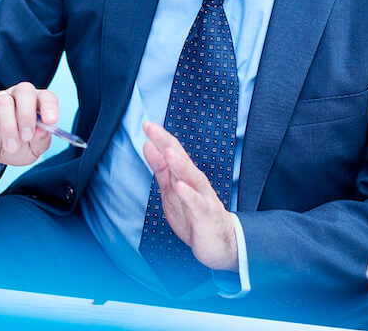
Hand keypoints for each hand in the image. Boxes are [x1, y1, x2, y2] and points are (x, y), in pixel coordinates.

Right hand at [0, 82, 58, 166]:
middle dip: (27, 114)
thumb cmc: (16, 148)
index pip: (46, 96)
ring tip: (11, 146)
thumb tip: (43, 130)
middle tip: (26, 136)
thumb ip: (41, 141)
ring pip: (3, 100)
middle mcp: (17, 97)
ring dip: (8, 125)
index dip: (50, 106)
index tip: (50, 121)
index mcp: (35, 105)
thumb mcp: (32, 150)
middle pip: (25, 90)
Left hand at [142, 121, 238, 271]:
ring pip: (191, 177)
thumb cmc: (194, 215)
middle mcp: (195, 182)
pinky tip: (180, 186)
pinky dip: (189, 194)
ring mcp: (202, 197)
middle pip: (181, 158)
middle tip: (152, 128)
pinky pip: (197, 203)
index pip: (173, 151)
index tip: (146, 124)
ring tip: (168, 151)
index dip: (160, 138)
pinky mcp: (206, 215)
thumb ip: (161, 168)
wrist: (221, 244)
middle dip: (166, 142)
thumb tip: (148, 144)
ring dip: (180, 164)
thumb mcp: (172, 189)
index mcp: (185, 175)